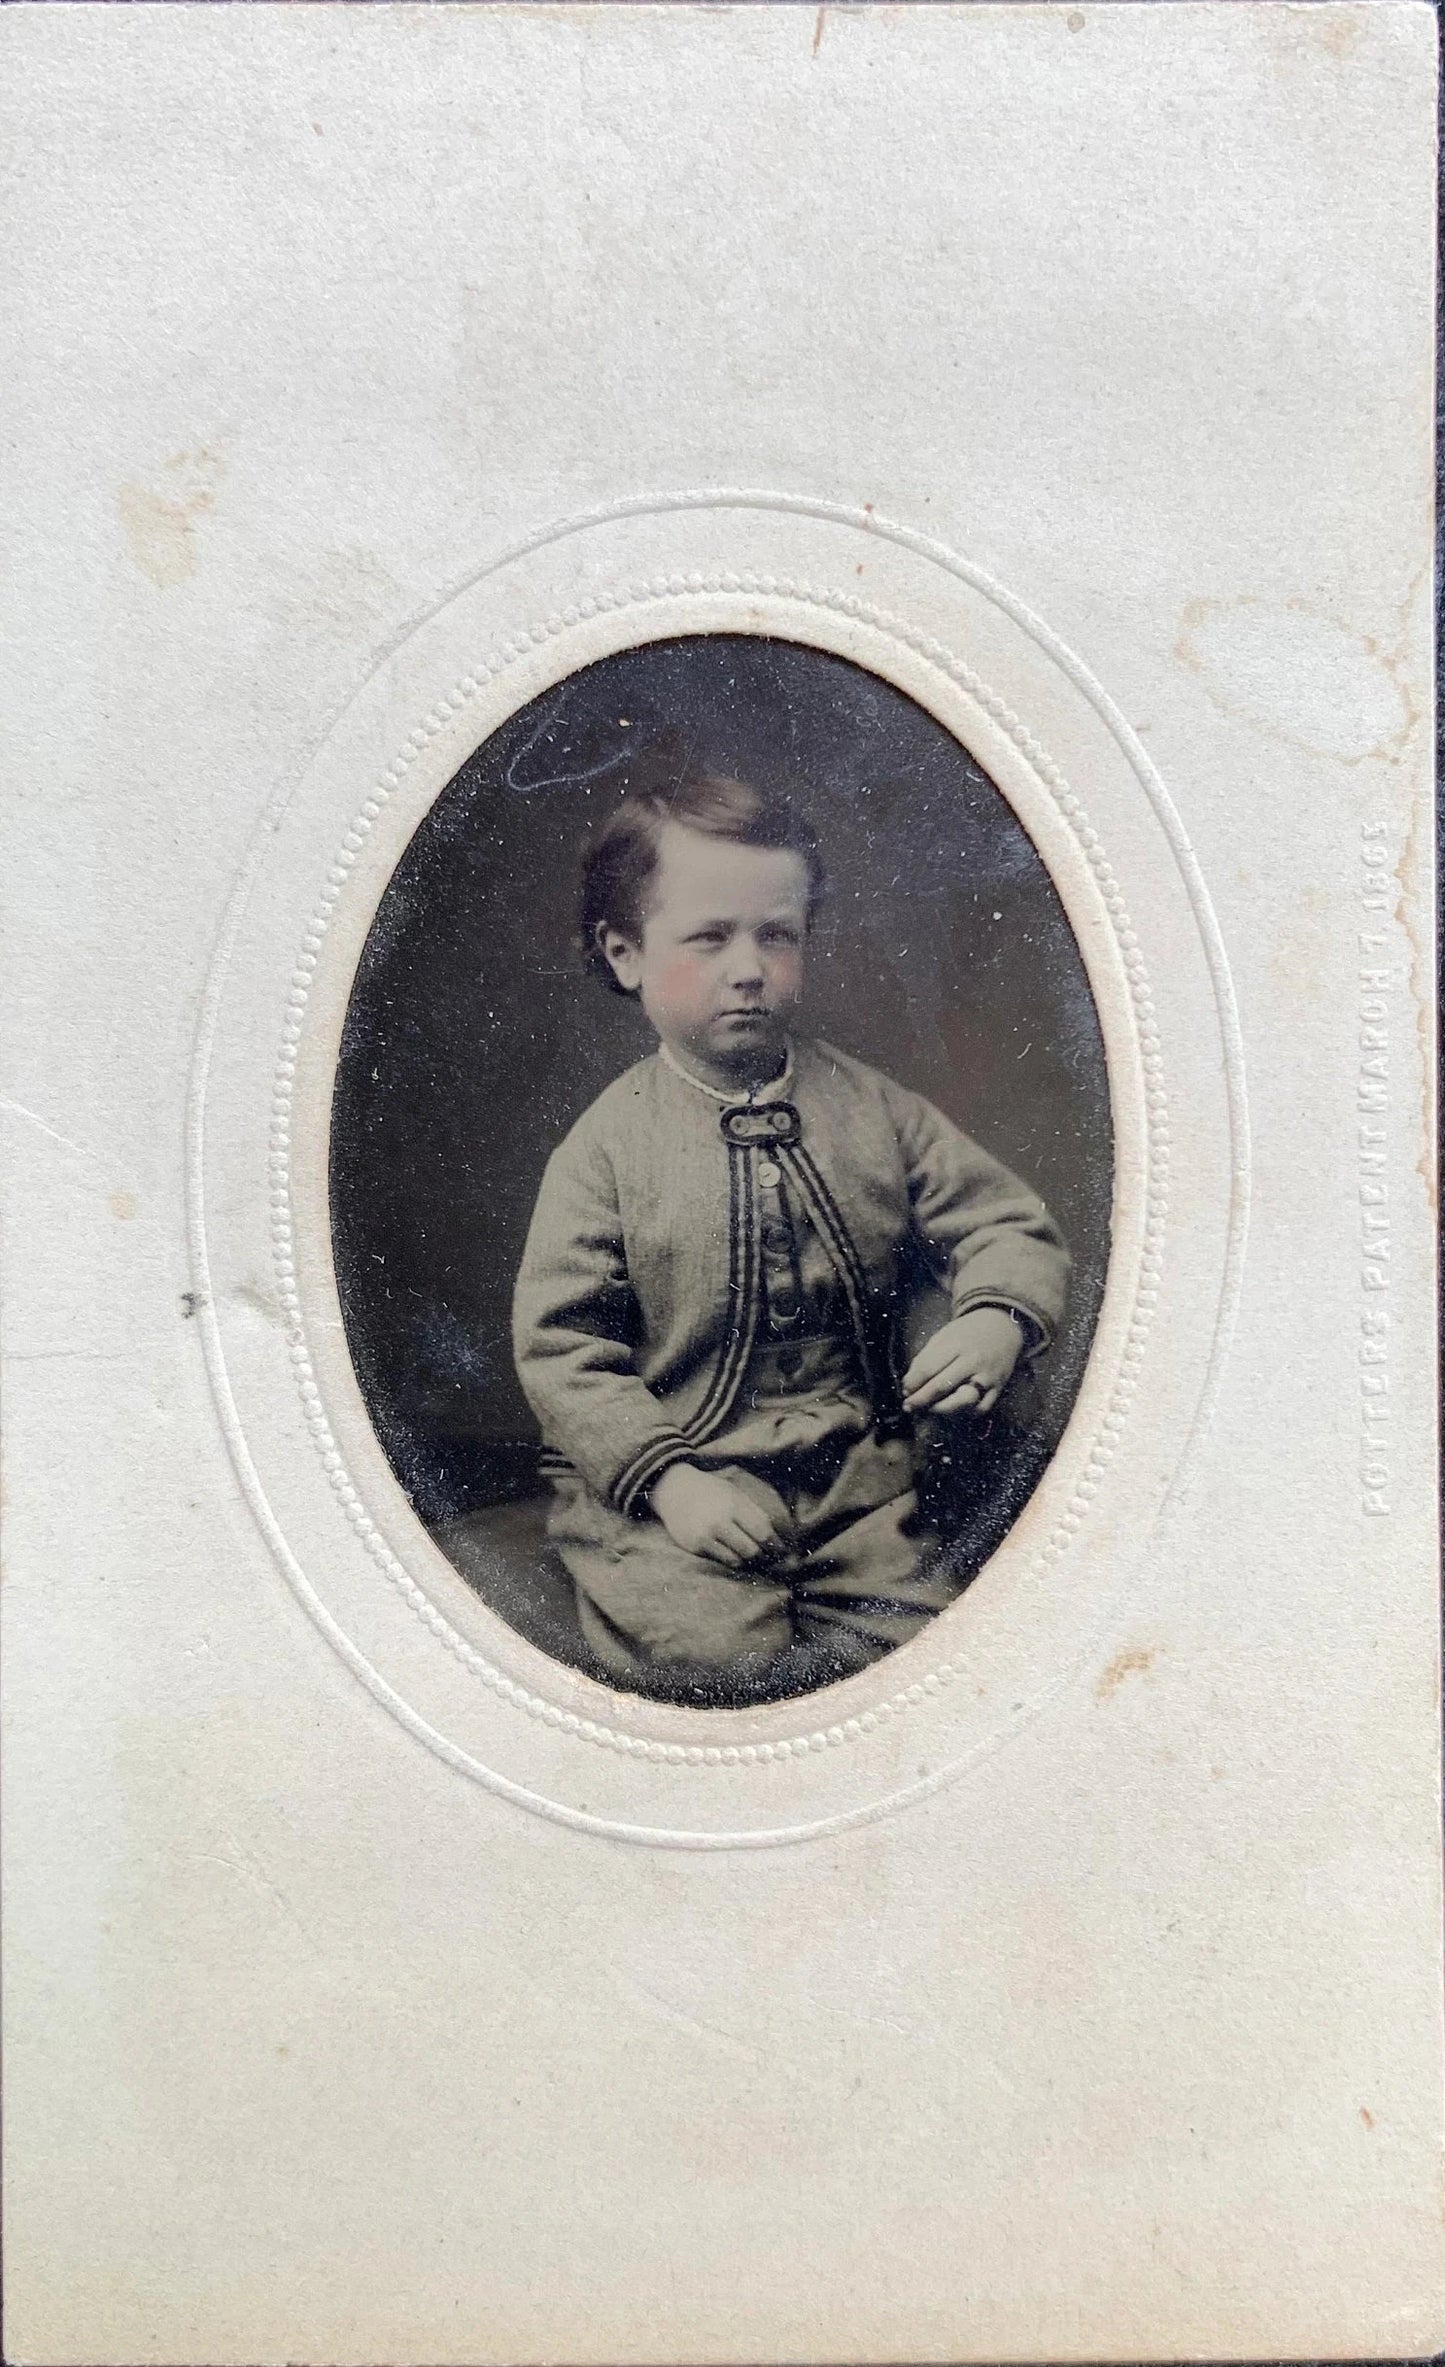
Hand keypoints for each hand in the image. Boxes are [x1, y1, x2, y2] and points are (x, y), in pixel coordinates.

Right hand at [648, 1464, 793, 1566]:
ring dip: (749, 1560)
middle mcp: (721, 1518)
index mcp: (735, 1503)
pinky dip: (733, 1560)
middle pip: (753, 1549)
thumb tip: (779, 1537)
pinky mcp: (695, 1545)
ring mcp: (706, 1533)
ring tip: (752, 1556)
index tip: (784, 1551)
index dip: (777, 1545)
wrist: (674, 1489)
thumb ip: (754, 1513)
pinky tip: (734, 1554)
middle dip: (765, 1556)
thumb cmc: (711, 1492)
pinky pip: (723, 1561)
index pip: (763, 1530)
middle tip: (769, 1557)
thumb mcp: (734, 1494)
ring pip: (739, 1559)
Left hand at [901, 1306, 1024, 1416]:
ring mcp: (987, 1376)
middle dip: (921, 1400)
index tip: (905, 1391)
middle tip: (908, 1406)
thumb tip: (909, 1385)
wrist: (1002, 1328)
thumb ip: (925, 1358)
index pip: (928, 1367)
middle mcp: (973, 1360)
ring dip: (943, 1409)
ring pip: (964, 1401)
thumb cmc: (967, 1333)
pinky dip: (965, 1413)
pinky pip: (980, 1408)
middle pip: (942, 1385)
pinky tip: (953, 1410)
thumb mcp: (943, 1336)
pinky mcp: (998, 1388)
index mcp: (956, 1343)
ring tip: (931, 1409)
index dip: (912, 1382)